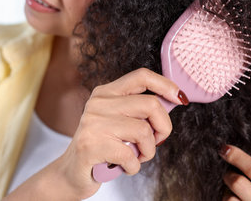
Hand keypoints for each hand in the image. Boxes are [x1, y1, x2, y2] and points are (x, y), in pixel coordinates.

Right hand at [54, 68, 184, 198]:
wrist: (71, 173)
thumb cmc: (103, 146)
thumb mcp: (120, 121)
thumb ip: (140, 110)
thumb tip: (174, 100)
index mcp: (106, 92)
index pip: (141, 76)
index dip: (165, 85)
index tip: (179, 98)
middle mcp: (98, 103)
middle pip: (150, 104)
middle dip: (163, 127)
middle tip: (156, 141)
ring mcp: (93, 123)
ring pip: (144, 131)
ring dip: (148, 151)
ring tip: (137, 156)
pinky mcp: (91, 145)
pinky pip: (130, 155)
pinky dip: (135, 166)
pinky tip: (125, 167)